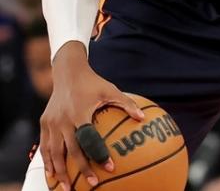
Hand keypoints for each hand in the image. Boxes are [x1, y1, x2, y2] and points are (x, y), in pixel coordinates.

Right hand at [40, 41, 144, 190]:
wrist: (68, 72)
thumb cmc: (93, 83)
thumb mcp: (111, 90)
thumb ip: (127, 104)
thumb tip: (143, 118)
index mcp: (80, 113)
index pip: (89, 139)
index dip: (99, 155)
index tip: (110, 168)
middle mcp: (63, 121)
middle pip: (70, 151)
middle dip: (80, 170)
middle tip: (91, 185)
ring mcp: (51, 123)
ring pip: (53, 153)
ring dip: (60, 172)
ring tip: (67, 188)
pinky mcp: (44, 124)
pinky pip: (44, 147)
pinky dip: (47, 162)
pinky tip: (52, 175)